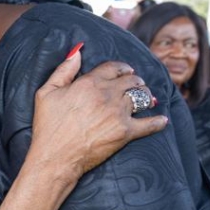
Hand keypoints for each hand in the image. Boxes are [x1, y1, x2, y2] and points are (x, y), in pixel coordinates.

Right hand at [30, 54, 166, 184]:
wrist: (55, 158)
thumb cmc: (47, 127)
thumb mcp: (46, 93)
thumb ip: (64, 69)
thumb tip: (77, 51)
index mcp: (89, 82)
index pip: (114, 67)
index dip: (122, 68)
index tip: (125, 71)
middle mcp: (107, 95)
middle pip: (131, 80)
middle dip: (136, 80)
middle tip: (137, 84)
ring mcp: (119, 113)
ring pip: (142, 97)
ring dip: (146, 96)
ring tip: (147, 98)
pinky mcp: (125, 133)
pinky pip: (149, 124)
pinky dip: (158, 122)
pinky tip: (162, 120)